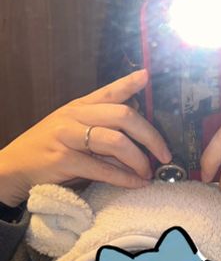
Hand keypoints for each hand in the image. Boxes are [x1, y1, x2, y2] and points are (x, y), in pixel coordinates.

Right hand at [0, 70, 170, 206]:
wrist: (15, 167)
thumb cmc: (49, 149)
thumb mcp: (71, 127)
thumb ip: (99, 123)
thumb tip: (135, 125)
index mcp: (79, 106)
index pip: (109, 91)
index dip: (129, 83)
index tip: (147, 76)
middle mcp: (75, 116)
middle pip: (123, 116)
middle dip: (150, 136)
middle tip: (164, 153)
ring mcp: (68, 137)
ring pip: (115, 142)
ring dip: (138, 160)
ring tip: (148, 172)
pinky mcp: (65, 160)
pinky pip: (102, 169)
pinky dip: (124, 178)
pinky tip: (136, 183)